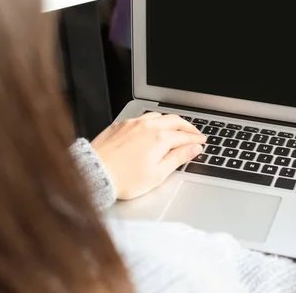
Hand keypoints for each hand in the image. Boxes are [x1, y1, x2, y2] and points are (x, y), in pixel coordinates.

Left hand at [91, 112, 206, 199]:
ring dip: (170, 120)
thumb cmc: (124, 178)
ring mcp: (133, 124)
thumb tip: (194, 149)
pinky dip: (153, 121)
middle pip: (175, 121)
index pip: (185, 136)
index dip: (196, 139)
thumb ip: (178, 158)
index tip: (201, 141)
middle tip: (193, 133)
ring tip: (175, 128)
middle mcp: (148, 126)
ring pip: (158, 115)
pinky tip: (152, 127)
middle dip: (187, 126)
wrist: (94, 173)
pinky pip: (141, 117)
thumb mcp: (157, 174)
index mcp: (160, 138)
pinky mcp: (121, 125)